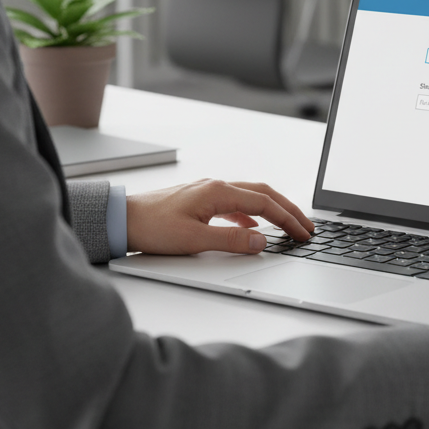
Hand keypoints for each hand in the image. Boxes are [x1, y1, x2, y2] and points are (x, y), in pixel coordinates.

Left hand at [125, 178, 313, 254]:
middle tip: (307, 227)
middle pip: (263, 193)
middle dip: (288, 210)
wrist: (122, 219)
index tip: (303, 234)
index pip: (264, 203)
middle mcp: (216, 186)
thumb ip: (231, 241)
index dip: (287, 219)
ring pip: (250, 196)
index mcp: (218, 192)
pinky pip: (236, 203)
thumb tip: (263, 242)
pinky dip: (252, 214)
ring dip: (272, 210)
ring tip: (288, 226)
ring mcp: (208, 191)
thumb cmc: (152, 227)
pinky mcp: (200, 200)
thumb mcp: (194, 240)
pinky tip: (252, 228)